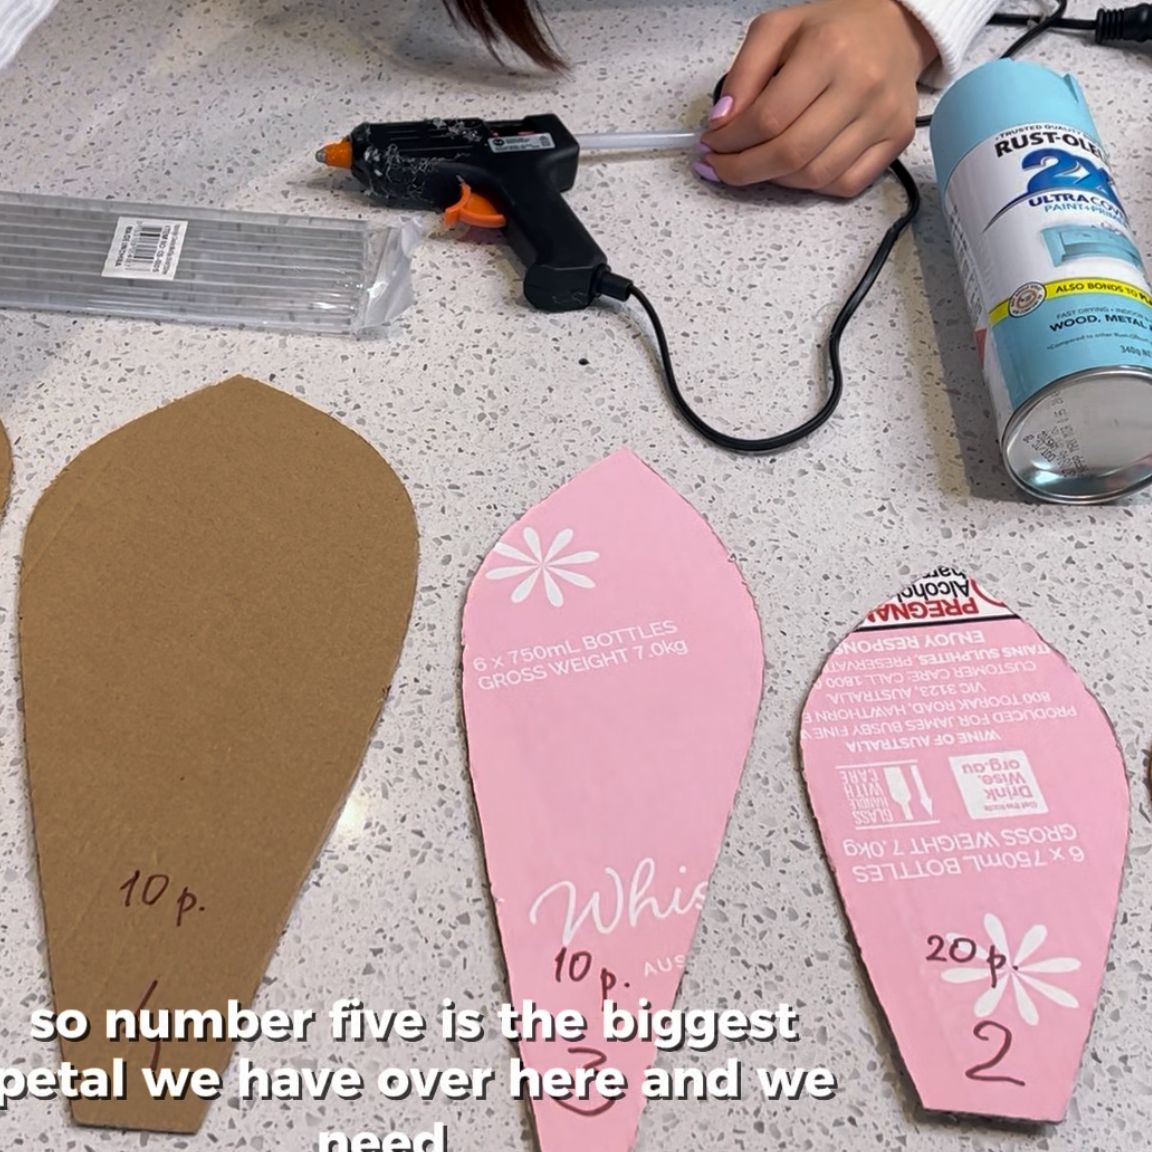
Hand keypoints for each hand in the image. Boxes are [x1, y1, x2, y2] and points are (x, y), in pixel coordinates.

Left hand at [698, 0, 936, 196]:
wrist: (894, 29)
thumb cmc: (830, 31)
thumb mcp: (777, 31)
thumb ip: (742, 74)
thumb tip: (721, 124)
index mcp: (827, 50)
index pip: (767, 117)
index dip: (730, 141)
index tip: (710, 145)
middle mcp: (860, 85)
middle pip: (790, 153)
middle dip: (743, 169)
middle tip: (721, 167)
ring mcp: (883, 116)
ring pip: (815, 175)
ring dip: (775, 180)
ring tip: (758, 163)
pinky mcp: (896, 139)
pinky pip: (845, 183)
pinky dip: (812, 185)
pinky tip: (795, 168)